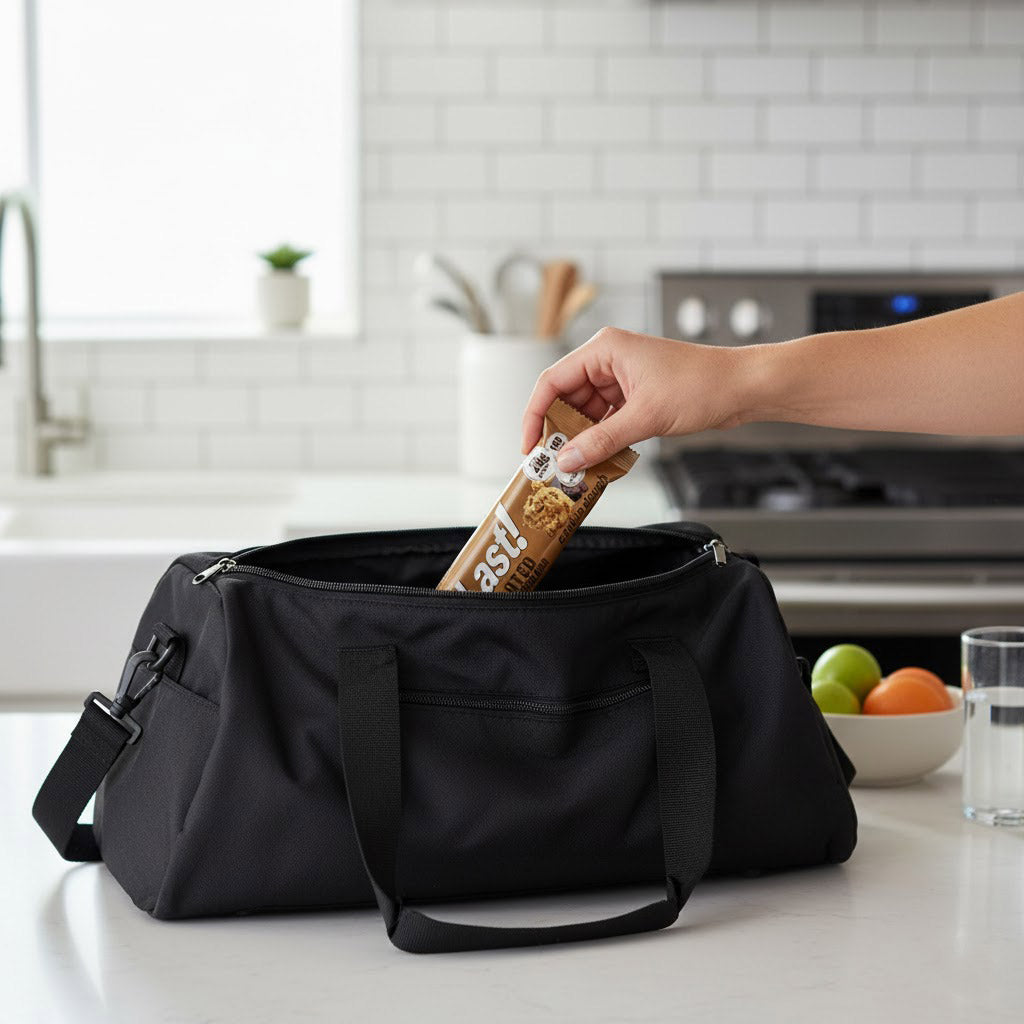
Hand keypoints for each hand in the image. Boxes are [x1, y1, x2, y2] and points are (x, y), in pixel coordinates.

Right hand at [521, 327, 745, 470]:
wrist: (742, 388)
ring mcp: (622, 378)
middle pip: (566, 399)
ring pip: (586, 413)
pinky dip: (601, 440)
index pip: (552, 381)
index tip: (530, 445)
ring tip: (575, 467)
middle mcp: (609, 360)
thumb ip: (601, 441)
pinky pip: (605, 420)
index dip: (536, 415)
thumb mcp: (645, 417)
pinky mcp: (635, 396)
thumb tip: (568, 460)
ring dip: (581, 440)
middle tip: (551, 463)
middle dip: (559, 432)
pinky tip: (598, 460)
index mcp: (605, 349)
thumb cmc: (703, 384)